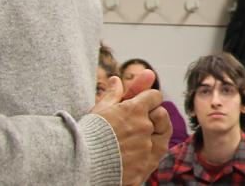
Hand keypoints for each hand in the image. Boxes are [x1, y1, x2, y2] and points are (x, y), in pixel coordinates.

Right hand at [90, 70, 170, 184]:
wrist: (82, 166)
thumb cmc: (88, 135)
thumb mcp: (99, 110)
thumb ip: (113, 94)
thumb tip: (116, 79)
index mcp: (135, 109)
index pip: (155, 96)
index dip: (149, 98)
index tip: (142, 103)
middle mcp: (145, 127)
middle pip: (161, 114)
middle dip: (153, 115)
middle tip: (140, 121)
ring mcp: (147, 147)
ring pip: (163, 134)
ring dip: (155, 133)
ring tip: (139, 137)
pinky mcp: (146, 165)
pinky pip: (156, 154)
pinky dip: (149, 152)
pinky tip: (136, 153)